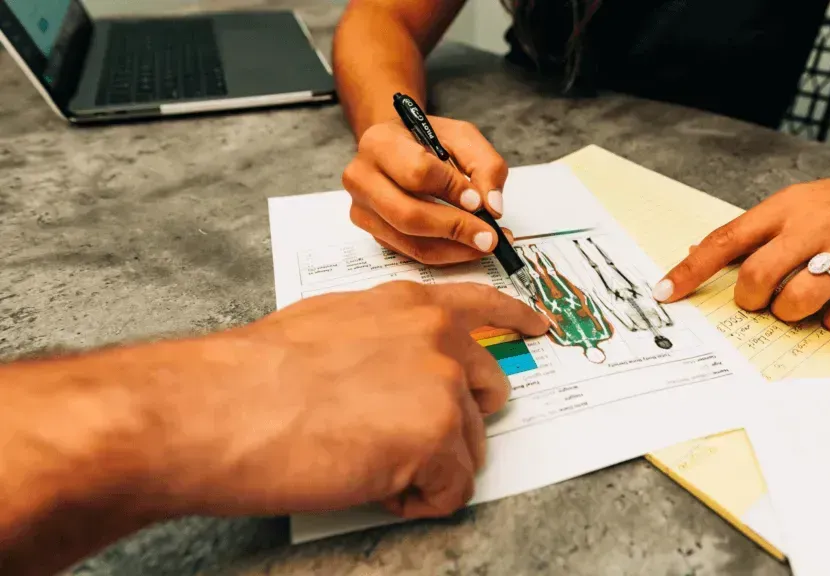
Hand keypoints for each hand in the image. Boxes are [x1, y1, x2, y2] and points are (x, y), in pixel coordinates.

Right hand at [157, 281, 548, 519]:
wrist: (221, 407)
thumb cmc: (254, 374)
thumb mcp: (329, 325)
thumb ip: (382, 337)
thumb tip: (394, 370)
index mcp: (410, 308)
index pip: (485, 306)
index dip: (518, 320)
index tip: (539, 328)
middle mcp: (437, 340)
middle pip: (491, 393)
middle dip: (459, 423)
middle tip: (411, 442)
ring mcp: (442, 386)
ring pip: (469, 449)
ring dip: (428, 466)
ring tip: (366, 463)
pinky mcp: (436, 437)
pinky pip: (451, 490)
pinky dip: (418, 501)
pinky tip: (373, 485)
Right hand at [343, 117, 509, 264]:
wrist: (399, 146)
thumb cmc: (428, 140)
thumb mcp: (462, 137)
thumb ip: (485, 165)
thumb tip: (492, 207)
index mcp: (379, 143)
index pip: (417, 172)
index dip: (452, 190)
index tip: (479, 201)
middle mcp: (362, 178)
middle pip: (408, 215)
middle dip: (455, 229)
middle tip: (489, 236)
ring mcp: (363, 210)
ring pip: (410, 242)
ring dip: (454, 249)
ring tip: (484, 243)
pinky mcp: (372, 233)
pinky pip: (411, 252)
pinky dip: (444, 254)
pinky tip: (466, 246)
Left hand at [653, 153, 829, 332]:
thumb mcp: (798, 203)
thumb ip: (753, 232)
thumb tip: (695, 255)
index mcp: (787, 208)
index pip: (726, 240)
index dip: (690, 270)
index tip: (665, 294)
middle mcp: (817, 226)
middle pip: (758, 277)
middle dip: (751, 300)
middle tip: (763, 300)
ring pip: (798, 301)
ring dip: (791, 314)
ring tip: (802, 303)